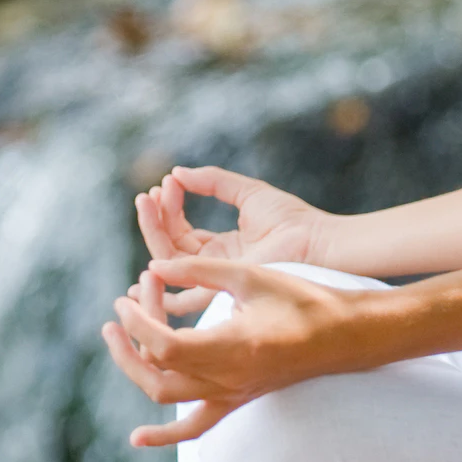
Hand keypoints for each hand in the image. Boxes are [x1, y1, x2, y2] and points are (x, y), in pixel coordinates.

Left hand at [100, 253, 364, 447]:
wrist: (342, 336)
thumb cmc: (301, 299)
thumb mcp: (249, 275)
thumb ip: (199, 270)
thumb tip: (154, 266)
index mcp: (232, 346)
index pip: (165, 344)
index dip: (137, 320)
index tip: (128, 295)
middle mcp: (228, 378)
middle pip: (157, 371)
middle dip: (128, 343)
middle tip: (117, 313)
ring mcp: (232, 395)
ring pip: (167, 397)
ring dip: (135, 370)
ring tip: (119, 340)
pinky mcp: (237, 401)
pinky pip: (196, 428)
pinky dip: (164, 436)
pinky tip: (137, 438)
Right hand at [131, 165, 326, 313]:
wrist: (317, 241)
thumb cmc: (292, 219)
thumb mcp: (247, 192)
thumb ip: (213, 182)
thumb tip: (177, 173)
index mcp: (221, 248)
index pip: (182, 229)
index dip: (169, 207)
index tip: (166, 182)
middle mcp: (214, 267)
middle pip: (170, 245)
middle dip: (154, 219)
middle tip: (145, 195)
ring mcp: (216, 279)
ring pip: (168, 261)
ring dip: (152, 232)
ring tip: (145, 202)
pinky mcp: (222, 288)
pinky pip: (182, 288)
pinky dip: (162, 277)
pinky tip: (147, 258)